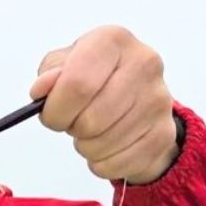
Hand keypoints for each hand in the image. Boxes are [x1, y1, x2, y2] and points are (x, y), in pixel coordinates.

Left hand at [29, 26, 178, 183]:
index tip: (53, 114)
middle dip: (72, 129)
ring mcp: (158, 100)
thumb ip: (49, 75)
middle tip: (76, 122)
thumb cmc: (95, 80)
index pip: (76, 84)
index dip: (56, 109)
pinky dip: (102, 163)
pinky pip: (116, 164)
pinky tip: (108, 145)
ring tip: (94, 131)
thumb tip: (42, 89)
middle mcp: (143, 64)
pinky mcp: (163, 134)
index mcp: (113, 41)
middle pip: (89, 120)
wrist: (138, 99)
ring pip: (102, 145)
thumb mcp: (66, 66)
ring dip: (87, 147)